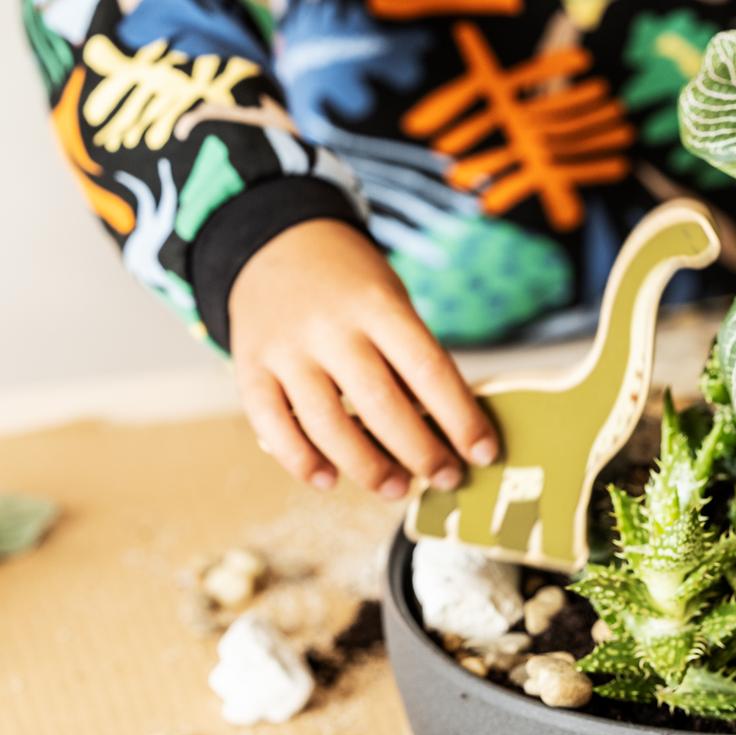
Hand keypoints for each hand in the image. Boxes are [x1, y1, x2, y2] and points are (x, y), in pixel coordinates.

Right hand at [229, 219, 497, 497]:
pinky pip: (271, 426)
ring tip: (398, 489)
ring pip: (326, 424)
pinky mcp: (249, 368)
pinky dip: (300, 460)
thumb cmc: (352, 286)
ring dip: (367, 468)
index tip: (485, 453)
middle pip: (381, 404)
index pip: (429, 369)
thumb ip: (410, 359)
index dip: (461, 418)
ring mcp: (285, 349)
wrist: (274, 243)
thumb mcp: (391, 302)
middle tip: (448, 479)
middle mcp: (329, 327)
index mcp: (377, 305)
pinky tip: (329, 479)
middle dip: (422, 453)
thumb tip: (448, 431)